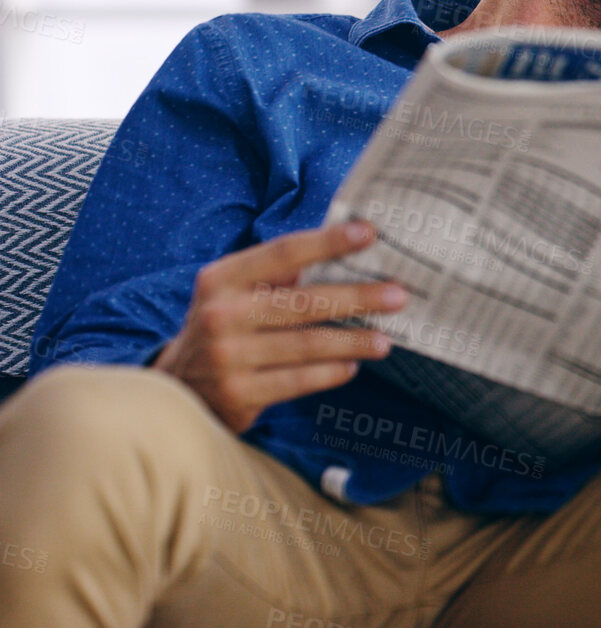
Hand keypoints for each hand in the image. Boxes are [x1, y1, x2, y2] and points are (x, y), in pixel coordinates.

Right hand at [152, 220, 406, 432]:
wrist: (175, 389)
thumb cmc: (222, 329)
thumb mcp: (232, 294)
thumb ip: (275, 276)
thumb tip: (346, 253)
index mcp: (222, 279)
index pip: (283, 253)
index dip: (328, 241)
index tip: (370, 233)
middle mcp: (222, 315)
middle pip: (304, 301)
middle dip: (357, 297)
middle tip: (398, 295)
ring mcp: (228, 356)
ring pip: (308, 345)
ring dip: (353, 341)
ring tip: (385, 340)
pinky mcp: (239, 394)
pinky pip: (299, 380)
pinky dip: (331, 372)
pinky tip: (352, 366)